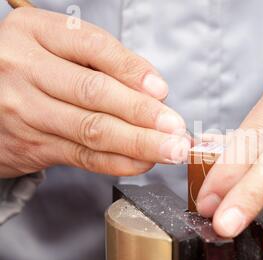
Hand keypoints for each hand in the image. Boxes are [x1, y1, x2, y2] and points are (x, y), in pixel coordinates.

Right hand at [0, 8, 188, 177]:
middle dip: (144, 114)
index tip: (162, 91)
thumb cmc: (33, 69)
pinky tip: (144, 162)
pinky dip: (119, 162)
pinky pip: (82, 156)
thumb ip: (103, 62)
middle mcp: (23, 69)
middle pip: (94, 93)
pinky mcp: (31, 145)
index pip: (93, 47)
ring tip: (171, 149)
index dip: (132, 70)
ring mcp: (24, 110)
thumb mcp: (57, 48)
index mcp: (35, 32)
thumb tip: (154, 90)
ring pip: (92, 129)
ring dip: (140, 143)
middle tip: (177, 130)